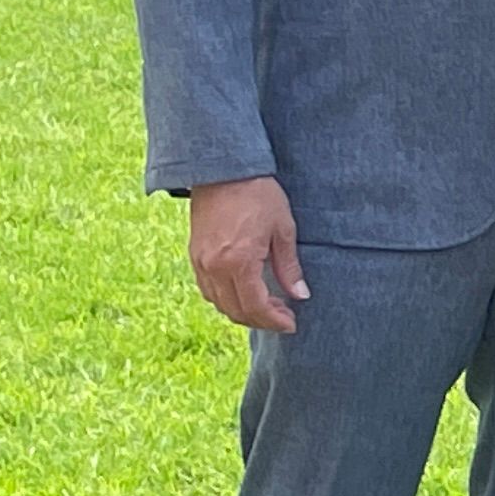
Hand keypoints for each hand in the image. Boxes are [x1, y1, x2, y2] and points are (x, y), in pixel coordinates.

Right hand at [187, 175, 305, 333]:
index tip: (291, 324)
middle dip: (261, 320)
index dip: (274, 321)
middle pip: (235, 310)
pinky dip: (226, 298)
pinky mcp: (194, 255)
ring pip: (219, 303)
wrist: (223, 171)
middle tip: (283, 317)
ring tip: (268, 306)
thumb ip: (289, 266)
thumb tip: (300, 295)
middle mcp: (214, 267)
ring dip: (243, 311)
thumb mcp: (283, 229)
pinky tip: (245, 292)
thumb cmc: (258, 195)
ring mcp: (200, 262)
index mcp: (238, 262)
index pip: (255, 306)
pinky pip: (208, 289)